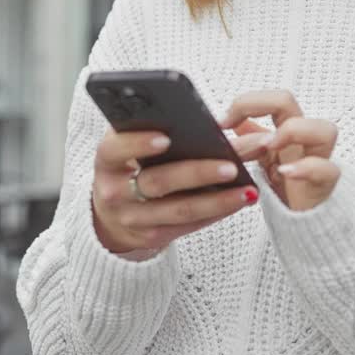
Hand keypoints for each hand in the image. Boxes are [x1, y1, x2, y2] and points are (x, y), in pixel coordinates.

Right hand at [90, 128, 267, 254]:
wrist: (112, 214)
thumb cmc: (131, 166)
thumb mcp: (128, 147)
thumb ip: (150, 129)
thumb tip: (204, 117)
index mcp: (106, 161)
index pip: (115, 149)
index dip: (138, 143)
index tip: (166, 137)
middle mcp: (115, 192)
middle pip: (159, 181)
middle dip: (199, 172)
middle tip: (231, 164)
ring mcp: (134, 218)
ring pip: (181, 209)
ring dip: (218, 199)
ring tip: (248, 186)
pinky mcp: (153, 237)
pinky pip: (190, 225)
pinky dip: (218, 211)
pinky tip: (241, 199)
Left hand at [217, 90, 340, 211]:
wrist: (304, 224)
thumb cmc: (287, 191)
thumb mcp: (262, 162)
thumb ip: (251, 140)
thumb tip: (230, 122)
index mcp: (285, 132)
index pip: (271, 99)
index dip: (246, 103)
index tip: (221, 122)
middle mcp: (302, 141)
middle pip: (289, 102)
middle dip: (261, 105)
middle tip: (234, 125)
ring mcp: (317, 160)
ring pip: (324, 130)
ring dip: (292, 131)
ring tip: (269, 147)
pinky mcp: (324, 185)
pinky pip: (327, 169)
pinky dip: (306, 168)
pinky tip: (284, 173)